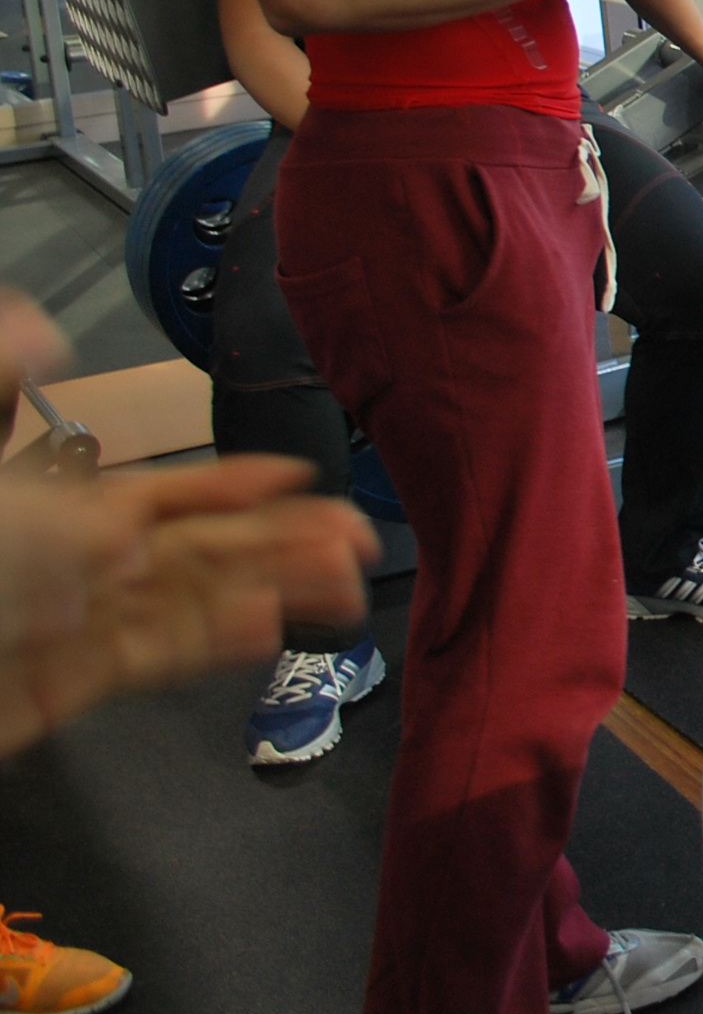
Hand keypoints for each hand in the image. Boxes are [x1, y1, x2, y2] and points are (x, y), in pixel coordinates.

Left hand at [1, 286, 375, 757]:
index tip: (299, 475)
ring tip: (341, 579)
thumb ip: (5, 386)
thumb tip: (44, 329)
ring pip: (193, 601)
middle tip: (357, 536)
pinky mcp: (64, 684)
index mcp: (59, 504)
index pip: (167, 491)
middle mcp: (76, 561)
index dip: (233, 482)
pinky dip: (216, 640)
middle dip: (280, 539)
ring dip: (272, 587)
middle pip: (199, 546)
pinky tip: (267, 624)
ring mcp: (72, 625)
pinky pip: (154, 655)